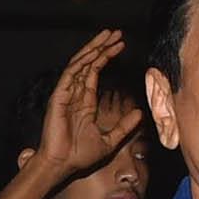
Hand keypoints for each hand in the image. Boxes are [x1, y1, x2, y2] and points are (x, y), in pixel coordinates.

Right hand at [33, 29, 145, 175]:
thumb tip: (139, 113)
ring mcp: (66, 94)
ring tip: (108, 36)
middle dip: (102, 47)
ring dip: (94, 48)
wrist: (62, 165)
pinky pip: (71, 74)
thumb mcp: (109, 141)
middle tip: (116, 33)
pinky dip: (82, 62)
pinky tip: (95, 52)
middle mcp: (74, 94)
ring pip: (80, 64)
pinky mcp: (59, 97)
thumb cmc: (79, 156)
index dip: (107, 57)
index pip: (96, 72)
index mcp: (84, 102)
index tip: (121, 45)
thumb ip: (124, 126)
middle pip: (89, 63)